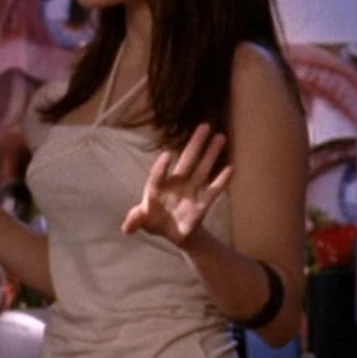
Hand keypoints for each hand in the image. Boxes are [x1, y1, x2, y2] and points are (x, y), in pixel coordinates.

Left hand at [121, 123, 232, 246]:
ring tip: (220, 136)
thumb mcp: (142, 221)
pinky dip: (221, 180)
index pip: (158, 175)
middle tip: (204, 125)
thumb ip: (135, 221)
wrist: (172, 232)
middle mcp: (176, 184)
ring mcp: (191, 191)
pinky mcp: (202, 204)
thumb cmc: (154, 221)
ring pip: (203, 169)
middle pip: (187, 161)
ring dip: (211, 154)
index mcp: (157, 188)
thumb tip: (126, 228)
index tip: (166, 155)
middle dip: (195, 144)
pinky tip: (230, 168)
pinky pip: (213, 190)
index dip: (161, 167)